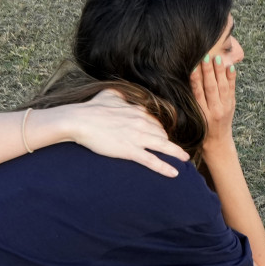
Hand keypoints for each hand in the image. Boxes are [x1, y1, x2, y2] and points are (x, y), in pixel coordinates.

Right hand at [60, 89, 188, 177]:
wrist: (79, 120)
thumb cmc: (91, 108)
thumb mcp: (109, 95)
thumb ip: (119, 95)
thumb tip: (121, 93)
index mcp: (137, 111)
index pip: (155, 121)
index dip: (160, 130)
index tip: (163, 136)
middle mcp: (141, 123)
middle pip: (162, 134)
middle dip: (168, 142)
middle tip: (175, 150)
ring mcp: (137, 137)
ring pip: (163, 146)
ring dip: (176, 153)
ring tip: (185, 159)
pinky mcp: (131, 150)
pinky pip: (152, 160)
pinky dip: (165, 167)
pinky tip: (174, 173)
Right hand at [190, 54, 236, 144]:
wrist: (218, 142)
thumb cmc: (201, 129)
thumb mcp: (194, 117)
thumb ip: (192, 102)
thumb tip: (185, 82)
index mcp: (202, 113)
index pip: (198, 93)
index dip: (196, 80)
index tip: (194, 67)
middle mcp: (215, 110)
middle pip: (211, 88)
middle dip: (209, 72)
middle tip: (206, 57)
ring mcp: (225, 107)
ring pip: (223, 87)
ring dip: (220, 71)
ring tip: (218, 58)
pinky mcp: (232, 105)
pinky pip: (232, 89)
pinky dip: (232, 78)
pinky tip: (230, 67)